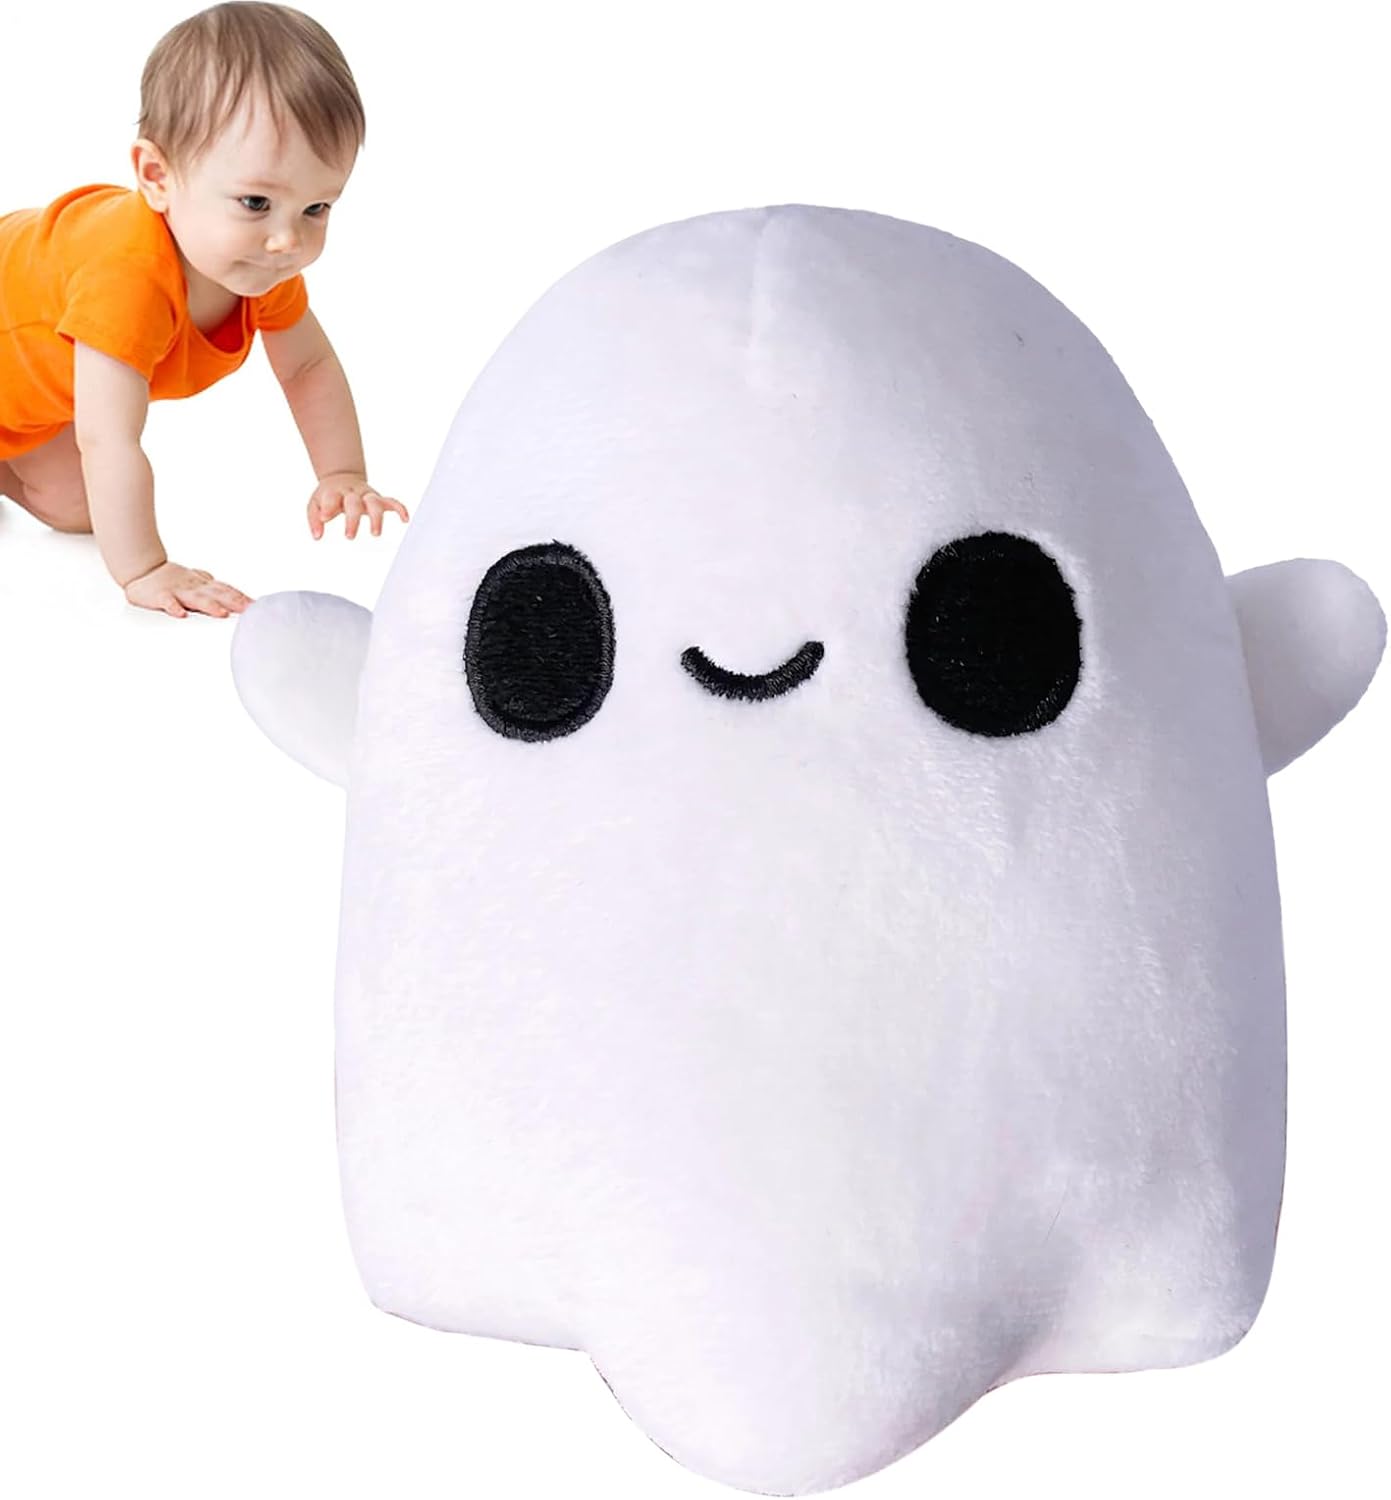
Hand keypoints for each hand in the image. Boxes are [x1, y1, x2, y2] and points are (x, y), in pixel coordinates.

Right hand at [123, 561, 251, 618]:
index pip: (226, 590)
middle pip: (217, 594)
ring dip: (209, 606)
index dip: (242, 597)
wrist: (142, 568)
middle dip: (234, 602)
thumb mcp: (195, 579)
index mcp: (203, 585)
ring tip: (222, 614)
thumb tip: (230, 589)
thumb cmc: (170, 577)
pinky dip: (173, 607)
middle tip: (249, 610)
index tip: (257, 606)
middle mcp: (194, 587)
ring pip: (196, 598)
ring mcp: (178, 590)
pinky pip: (167, 602)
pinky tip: (181, 615)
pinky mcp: (160, 595)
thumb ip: (212, 585)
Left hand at [307, 472, 409, 538]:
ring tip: (375, 534)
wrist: (342, 476)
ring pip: (375, 502)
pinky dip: (400, 508)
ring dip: (376, 517)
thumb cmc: (328, 495)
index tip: (324, 518)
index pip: (332, 498)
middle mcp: (353, 493)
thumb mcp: (314, 504)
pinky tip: (405, 519)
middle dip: (352, 520)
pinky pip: (392, 501)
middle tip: (349, 536)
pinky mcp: (379, 499)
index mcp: (335, 492)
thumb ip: (314, 519)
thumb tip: (317, 536)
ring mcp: (367, 495)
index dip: (328, 507)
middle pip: (354, 503)